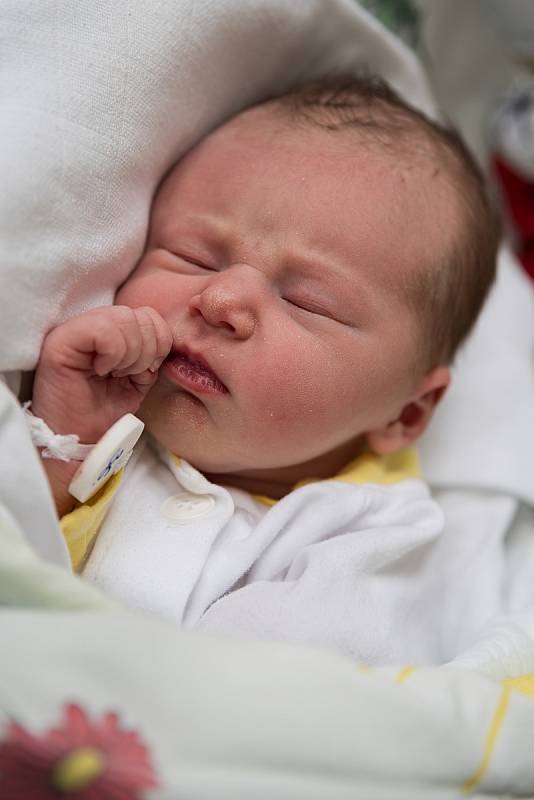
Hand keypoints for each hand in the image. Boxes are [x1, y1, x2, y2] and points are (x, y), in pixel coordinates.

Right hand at [31, 305, 171, 516]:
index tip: (145, 371)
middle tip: (127, 375)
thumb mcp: (139, 379)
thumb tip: (164, 339)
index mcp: (112, 330)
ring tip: (114, 374)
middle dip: (145, 351)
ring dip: (129, 355)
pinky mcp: (61, 340)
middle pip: (138, 315)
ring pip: (123, 318)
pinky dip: (113, 353)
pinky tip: (102, 370)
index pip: (149, 315)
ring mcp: (74, 329)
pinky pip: (103, 329)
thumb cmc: (106, 411)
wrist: (84, 439)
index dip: (158, 343)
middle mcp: (91, 323)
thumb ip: (152, 354)